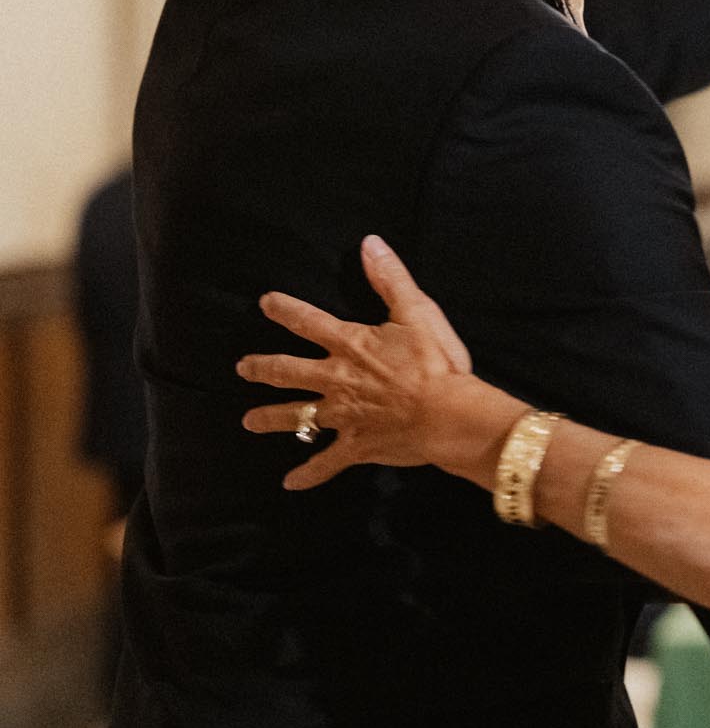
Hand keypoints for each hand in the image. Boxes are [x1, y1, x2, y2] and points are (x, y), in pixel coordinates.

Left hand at [238, 235, 475, 489]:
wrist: (448, 414)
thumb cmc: (436, 362)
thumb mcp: (417, 312)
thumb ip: (390, 279)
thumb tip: (369, 244)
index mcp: (350, 345)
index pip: (309, 322)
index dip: (285, 310)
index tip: (265, 302)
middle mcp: (336, 379)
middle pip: (289, 371)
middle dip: (263, 368)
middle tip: (243, 367)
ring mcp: (343, 416)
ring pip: (298, 417)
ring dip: (272, 419)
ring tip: (249, 422)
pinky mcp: (356, 446)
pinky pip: (326, 463)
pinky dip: (309, 474)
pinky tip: (291, 483)